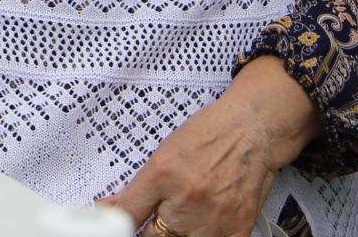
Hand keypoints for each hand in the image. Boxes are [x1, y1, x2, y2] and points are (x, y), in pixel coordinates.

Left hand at [101, 58, 319, 236]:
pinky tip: (202, 225)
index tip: (117, 225)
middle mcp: (186, 202)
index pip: (127, 217)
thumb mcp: (162, 156)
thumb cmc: (209, 136)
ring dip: (177, 234)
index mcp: (162, 177)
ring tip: (184, 217)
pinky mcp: (236, 231)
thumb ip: (134, 191)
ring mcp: (213, 221)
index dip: (118, 223)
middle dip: (152, 229)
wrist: (251, 131)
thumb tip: (107, 207)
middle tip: (163, 213)